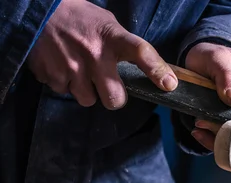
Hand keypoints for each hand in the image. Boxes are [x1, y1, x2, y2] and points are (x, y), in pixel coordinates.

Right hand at [27, 0, 177, 108]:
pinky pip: (63, 92)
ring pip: (88, 100)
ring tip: (80, 72)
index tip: (169, 85)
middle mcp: (94, 54)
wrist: (36, 8)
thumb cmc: (79, 17)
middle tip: (109, 87)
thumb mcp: (107, 24)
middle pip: (114, 99)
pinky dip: (64, 83)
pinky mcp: (50, 73)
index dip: (157, 71)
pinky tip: (62, 66)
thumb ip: (124, 47)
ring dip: (86, 91)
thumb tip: (151, 71)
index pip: (141, 53)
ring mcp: (71, 66)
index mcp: (112, 37)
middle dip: (113, 98)